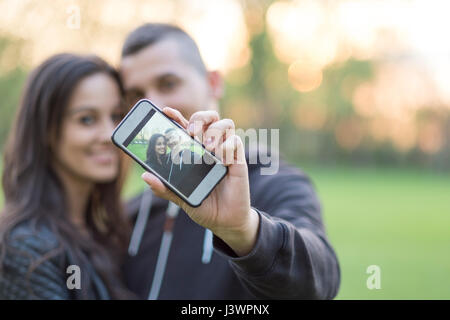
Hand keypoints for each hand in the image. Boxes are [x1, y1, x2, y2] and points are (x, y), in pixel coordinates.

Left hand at [141, 107, 258, 255]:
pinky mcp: (238, 160)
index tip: (166, 111)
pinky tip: (221, 160)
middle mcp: (211, 147)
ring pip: (225, 124)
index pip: (186, 125)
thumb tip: (145, 176)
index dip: (177, 116)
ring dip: (214, 131)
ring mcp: (225, 152)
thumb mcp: (180, 197)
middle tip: (191, 133)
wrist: (224, 221)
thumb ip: (164, 187)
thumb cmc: (203, 204)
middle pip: (209, 117)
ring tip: (207, 148)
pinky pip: (235, 141)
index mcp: (195, 150)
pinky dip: (227, 146)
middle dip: (199, 118)